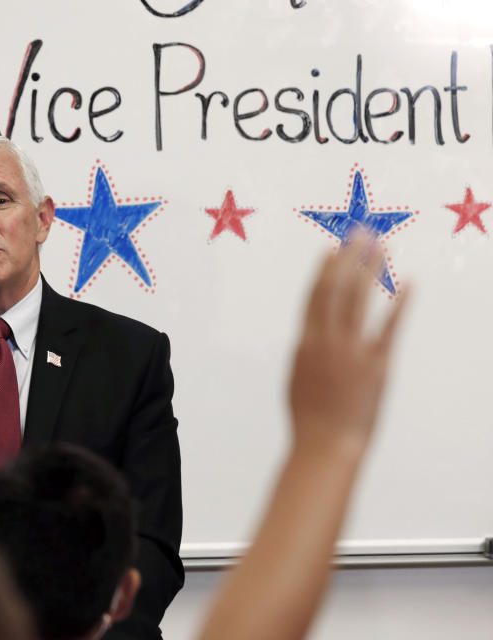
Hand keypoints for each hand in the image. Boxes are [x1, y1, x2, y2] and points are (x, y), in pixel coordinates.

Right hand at [289, 232, 407, 455]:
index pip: (314, 297)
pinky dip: (400, 304)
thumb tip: (311, 333)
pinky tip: (409, 284)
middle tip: (358, 233)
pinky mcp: (376, 365)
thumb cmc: (309, 418)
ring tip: (380, 246)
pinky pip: (389, 328)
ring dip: (370, 270)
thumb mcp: (297, 378)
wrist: (325, 445)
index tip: (331, 249)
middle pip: (336, 289)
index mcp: (304, 343)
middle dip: (348, 258)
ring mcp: (351, 351)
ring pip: (360, 300)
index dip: (323, 271)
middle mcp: (326, 341)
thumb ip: (307, 351)